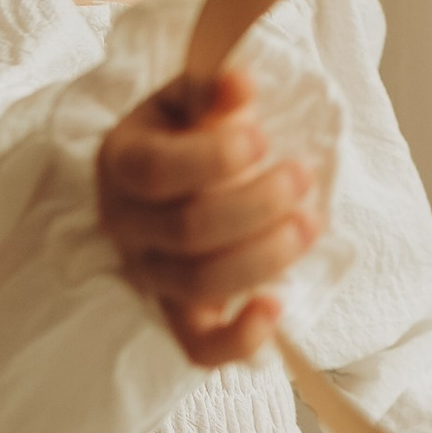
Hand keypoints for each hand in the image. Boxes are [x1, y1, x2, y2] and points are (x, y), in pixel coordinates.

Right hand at [97, 60, 321, 369]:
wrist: (173, 171)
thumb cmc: (188, 130)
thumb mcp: (192, 98)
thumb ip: (211, 88)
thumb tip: (238, 84)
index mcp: (121, 163)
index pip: (156, 171)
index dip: (216, 159)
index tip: (262, 136)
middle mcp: (126, 224)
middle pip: (188, 230)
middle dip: (259, 203)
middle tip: (304, 175)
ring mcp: (150, 274)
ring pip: (199, 284)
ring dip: (266, 256)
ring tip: (310, 222)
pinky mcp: (179, 313)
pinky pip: (197, 347)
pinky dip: (239, 339)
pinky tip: (276, 308)